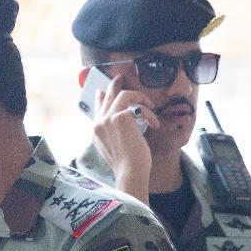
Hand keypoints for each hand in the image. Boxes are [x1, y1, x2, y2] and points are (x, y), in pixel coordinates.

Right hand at [92, 77, 159, 200]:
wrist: (130, 172)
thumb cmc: (128, 164)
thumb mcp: (117, 146)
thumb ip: (115, 131)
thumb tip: (122, 116)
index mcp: (96, 132)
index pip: (97, 108)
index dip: (101, 97)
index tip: (103, 90)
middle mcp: (98, 123)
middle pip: (107, 96)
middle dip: (115, 85)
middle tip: (121, 78)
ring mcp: (107, 119)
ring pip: (123, 95)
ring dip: (140, 98)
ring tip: (151, 107)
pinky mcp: (120, 117)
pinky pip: (137, 105)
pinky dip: (148, 112)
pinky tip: (154, 123)